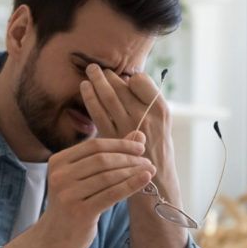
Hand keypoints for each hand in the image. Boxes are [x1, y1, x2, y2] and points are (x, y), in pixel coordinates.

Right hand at [37, 133, 155, 247]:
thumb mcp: (85, 177)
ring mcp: (67, 194)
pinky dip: (131, 184)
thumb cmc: (74, 203)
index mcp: (58, 161)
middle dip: (128, 158)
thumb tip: (138, 135)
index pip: (94, 145)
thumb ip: (108, 155)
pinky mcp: (79, 212)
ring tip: (149, 170)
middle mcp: (60, 176)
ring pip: (108, 176)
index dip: (120, 144)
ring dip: (133, 171)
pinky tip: (145, 179)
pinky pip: (111, 194)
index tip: (140, 147)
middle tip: (147, 161)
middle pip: (102, 160)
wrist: (55, 238)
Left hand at [80, 64, 179, 203]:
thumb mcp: (161, 124)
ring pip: (109, 98)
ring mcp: (128, 128)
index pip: (140, 81)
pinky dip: (90, 98)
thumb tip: (128, 80)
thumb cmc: (157, 149)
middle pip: (122, 88)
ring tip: (90, 71)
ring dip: (97, 82)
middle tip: (96, 67)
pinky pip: (98, 113)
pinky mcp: (113, 139)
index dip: (129, 77)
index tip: (123, 75)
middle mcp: (145, 117)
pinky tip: (85, 88)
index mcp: (160, 109)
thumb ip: (146, 104)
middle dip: (107, 75)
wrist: (155, 180)